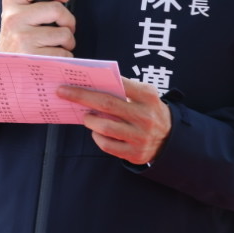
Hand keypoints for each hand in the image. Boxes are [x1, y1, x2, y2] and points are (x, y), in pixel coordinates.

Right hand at [0, 0, 79, 56]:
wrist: (7, 62)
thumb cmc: (22, 33)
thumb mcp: (27, 11)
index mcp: (12, 2)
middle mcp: (14, 18)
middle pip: (56, 9)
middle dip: (68, 20)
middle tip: (64, 28)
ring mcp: (22, 38)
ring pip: (64, 33)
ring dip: (68, 41)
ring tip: (57, 44)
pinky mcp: (32, 56)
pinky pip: (63, 53)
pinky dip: (64, 55)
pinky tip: (53, 56)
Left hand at [56, 76, 170, 165]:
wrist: (170, 139)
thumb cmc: (149, 111)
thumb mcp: (145, 95)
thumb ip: (126, 88)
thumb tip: (94, 84)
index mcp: (148, 97)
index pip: (119, 84)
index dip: (97, 81)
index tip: (74, 79)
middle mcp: (145, 116)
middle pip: (107, 104)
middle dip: (81, 97)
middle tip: (63, 92)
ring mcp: (140, 137)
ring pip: (105, 127)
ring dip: (90, 120)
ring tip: (86, 116)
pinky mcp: (135, 153)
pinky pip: (108, 145)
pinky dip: (98, 137)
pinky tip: (96, 132)